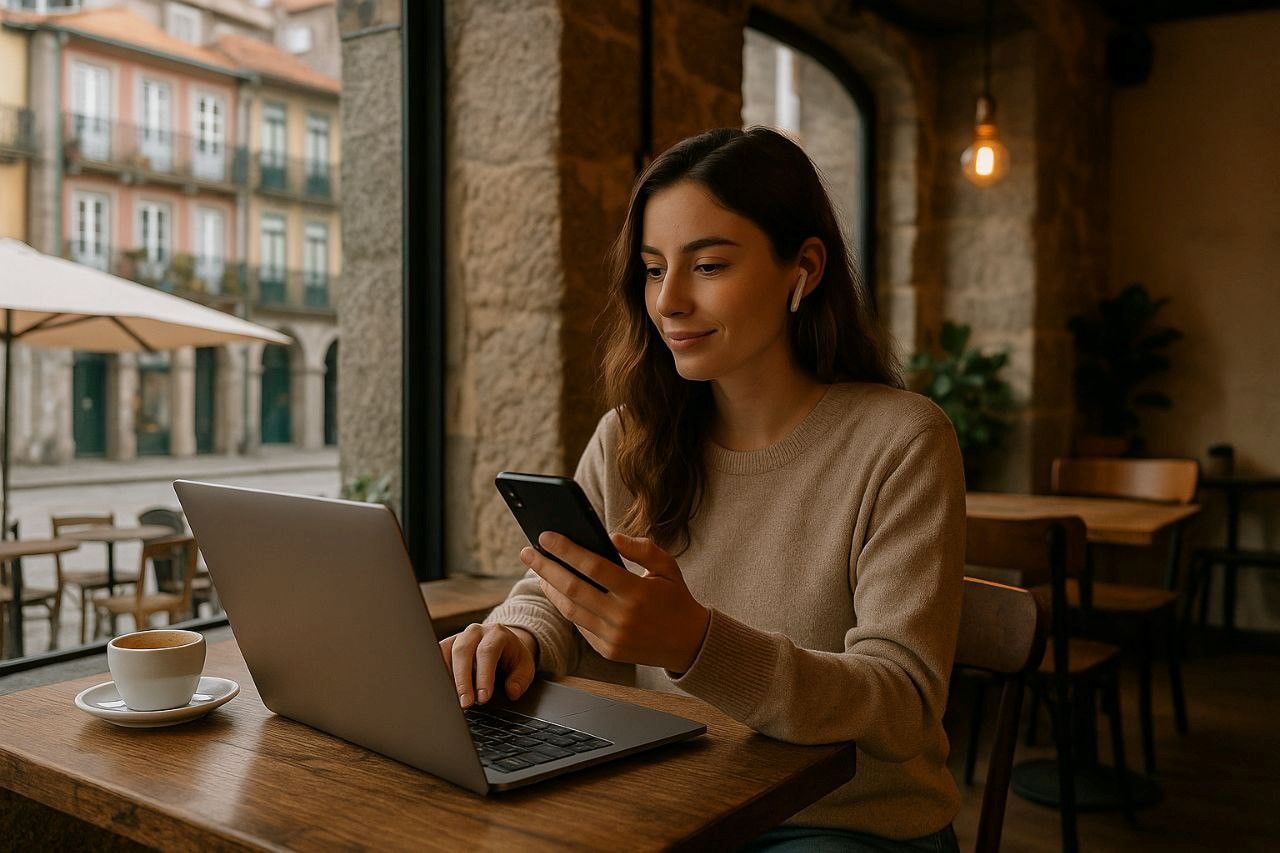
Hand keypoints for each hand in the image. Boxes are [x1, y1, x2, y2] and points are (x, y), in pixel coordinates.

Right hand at [438, 623, 537, 707]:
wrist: (502, 642)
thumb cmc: (512, 656)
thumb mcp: (525, 666)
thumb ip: (521, 679)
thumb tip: (511, 691)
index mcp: (496, 633)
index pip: (487, 652)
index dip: (484, 676)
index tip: (483, 698)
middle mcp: (475, 632)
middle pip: (463, 651)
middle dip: (463, 680)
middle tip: (465, 703)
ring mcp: (458, 637)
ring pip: (446, 652)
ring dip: (446, 677)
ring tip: (451, 700)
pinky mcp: (447, 645)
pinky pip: (437, 657)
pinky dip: (438, 674)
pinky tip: (442, 690)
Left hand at [520, 532, 710, 673]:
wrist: (690, 644)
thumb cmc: (676, 598)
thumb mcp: (667, 566)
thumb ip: (642, 548)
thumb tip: (611, 536)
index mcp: (638, 592)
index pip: (593, 567)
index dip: (566, 550)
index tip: (545, 537)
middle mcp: (622, 617)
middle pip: (573, 588)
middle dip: (545, 567)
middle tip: (527, 551)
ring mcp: (613, 637)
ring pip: (570, 609)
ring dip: (550, 588)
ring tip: (538, 570)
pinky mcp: (608, 651)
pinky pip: (579, 625)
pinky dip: (565, 606)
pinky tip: (557, 590)